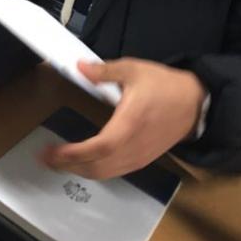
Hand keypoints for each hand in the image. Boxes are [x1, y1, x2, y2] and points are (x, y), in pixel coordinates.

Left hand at [41, 59, 207, 178]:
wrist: (194, 103)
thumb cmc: (163, 85)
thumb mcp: (133, 70)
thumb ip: (104, 71)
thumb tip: (79, 67)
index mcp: (129, 124)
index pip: (97, 147)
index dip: (73, 154)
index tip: (52, 151)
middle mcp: (133, 146)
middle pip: (97, 167)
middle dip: (68, 165)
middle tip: (46, 157)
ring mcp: (139, 157)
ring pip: (105, 173)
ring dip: (80, 170)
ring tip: (59, 161)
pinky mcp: (143, 160)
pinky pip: (115, 172)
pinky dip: (96, 170)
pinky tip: (84, 162)